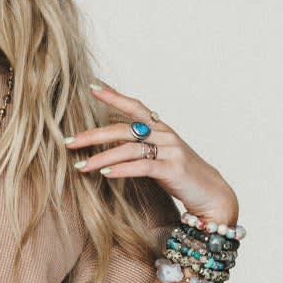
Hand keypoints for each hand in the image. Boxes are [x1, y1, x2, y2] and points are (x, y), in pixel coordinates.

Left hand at [66, 84, 237, 223]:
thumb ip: (140, 147)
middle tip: (69, 142)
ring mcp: (170, 150)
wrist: (213, 195)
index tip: (92, 87)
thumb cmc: (182, 178)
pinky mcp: (173, 169)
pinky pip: (142, 166)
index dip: (114, 96)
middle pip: (123, 129)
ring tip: (80, 166)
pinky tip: (105, 174)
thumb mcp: (160, 157)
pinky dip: (122, 169)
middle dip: (93, 135)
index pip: (135, 107)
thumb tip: (112, 143)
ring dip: (101, 157)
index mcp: (161, 128)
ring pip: (129, 148)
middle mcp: (166, 134)